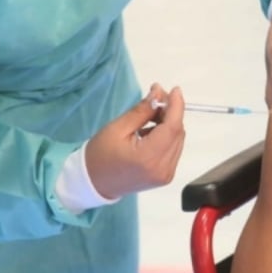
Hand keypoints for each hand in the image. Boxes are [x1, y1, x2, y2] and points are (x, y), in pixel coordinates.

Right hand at [84, 84, 185, 198]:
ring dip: (169, 124)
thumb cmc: (101, 154)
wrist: (93, 182)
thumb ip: (142, 110)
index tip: (175, 89)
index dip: (177, 106)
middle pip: (178, 133)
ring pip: (178, 141)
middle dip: (171, 113)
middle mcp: (162, 168)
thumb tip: (159, 93)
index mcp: (148, 157)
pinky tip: (151, 132)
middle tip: (156, 99)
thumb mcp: (118, 127)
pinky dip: (166, 137)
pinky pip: (173, 150)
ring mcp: (166, 175)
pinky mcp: (165, 176)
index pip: (172, 127)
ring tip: (150, 116)